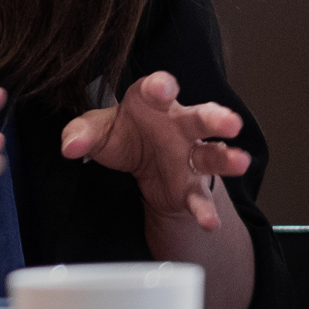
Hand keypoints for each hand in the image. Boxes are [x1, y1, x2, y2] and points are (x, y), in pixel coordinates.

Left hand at [60, 71, 248, 230]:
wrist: (141, 162)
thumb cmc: (124, 134)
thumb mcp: (98, 129)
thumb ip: (82, 132)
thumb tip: (69, 145)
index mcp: (152, 102)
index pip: (157, 89)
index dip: (160, 86)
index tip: (163, 86)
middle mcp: (178, 125)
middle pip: (199, 118)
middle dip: (215, 117)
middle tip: (229, 121)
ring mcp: (190, 155)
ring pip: (211, 154)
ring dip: (226, 158)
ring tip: (240, 163)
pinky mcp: (191, 184)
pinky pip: (199, 196)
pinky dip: (204, 209)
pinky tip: (209, 222)